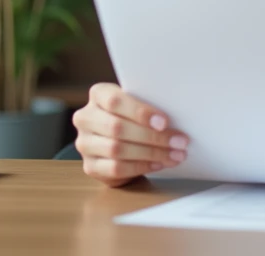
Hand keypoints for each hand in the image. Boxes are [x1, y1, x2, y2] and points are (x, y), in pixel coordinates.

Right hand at [72, 83, 189, 187]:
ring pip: (118, 150)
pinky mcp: (90, 166)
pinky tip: (159, 164)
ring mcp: (85, 143)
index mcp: (98, 94)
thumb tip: (177, 117)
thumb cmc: (133, 116)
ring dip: (152, 153)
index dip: (140, 112)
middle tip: (180, 142)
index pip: (115, 101)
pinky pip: (116, 168)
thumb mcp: (138, 104)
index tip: (165, 122)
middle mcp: (86, 118)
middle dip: (153, 136)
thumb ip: (148, 105)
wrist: (118, 139)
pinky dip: (141, 167)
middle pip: (117, 128)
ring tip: (175, 154)